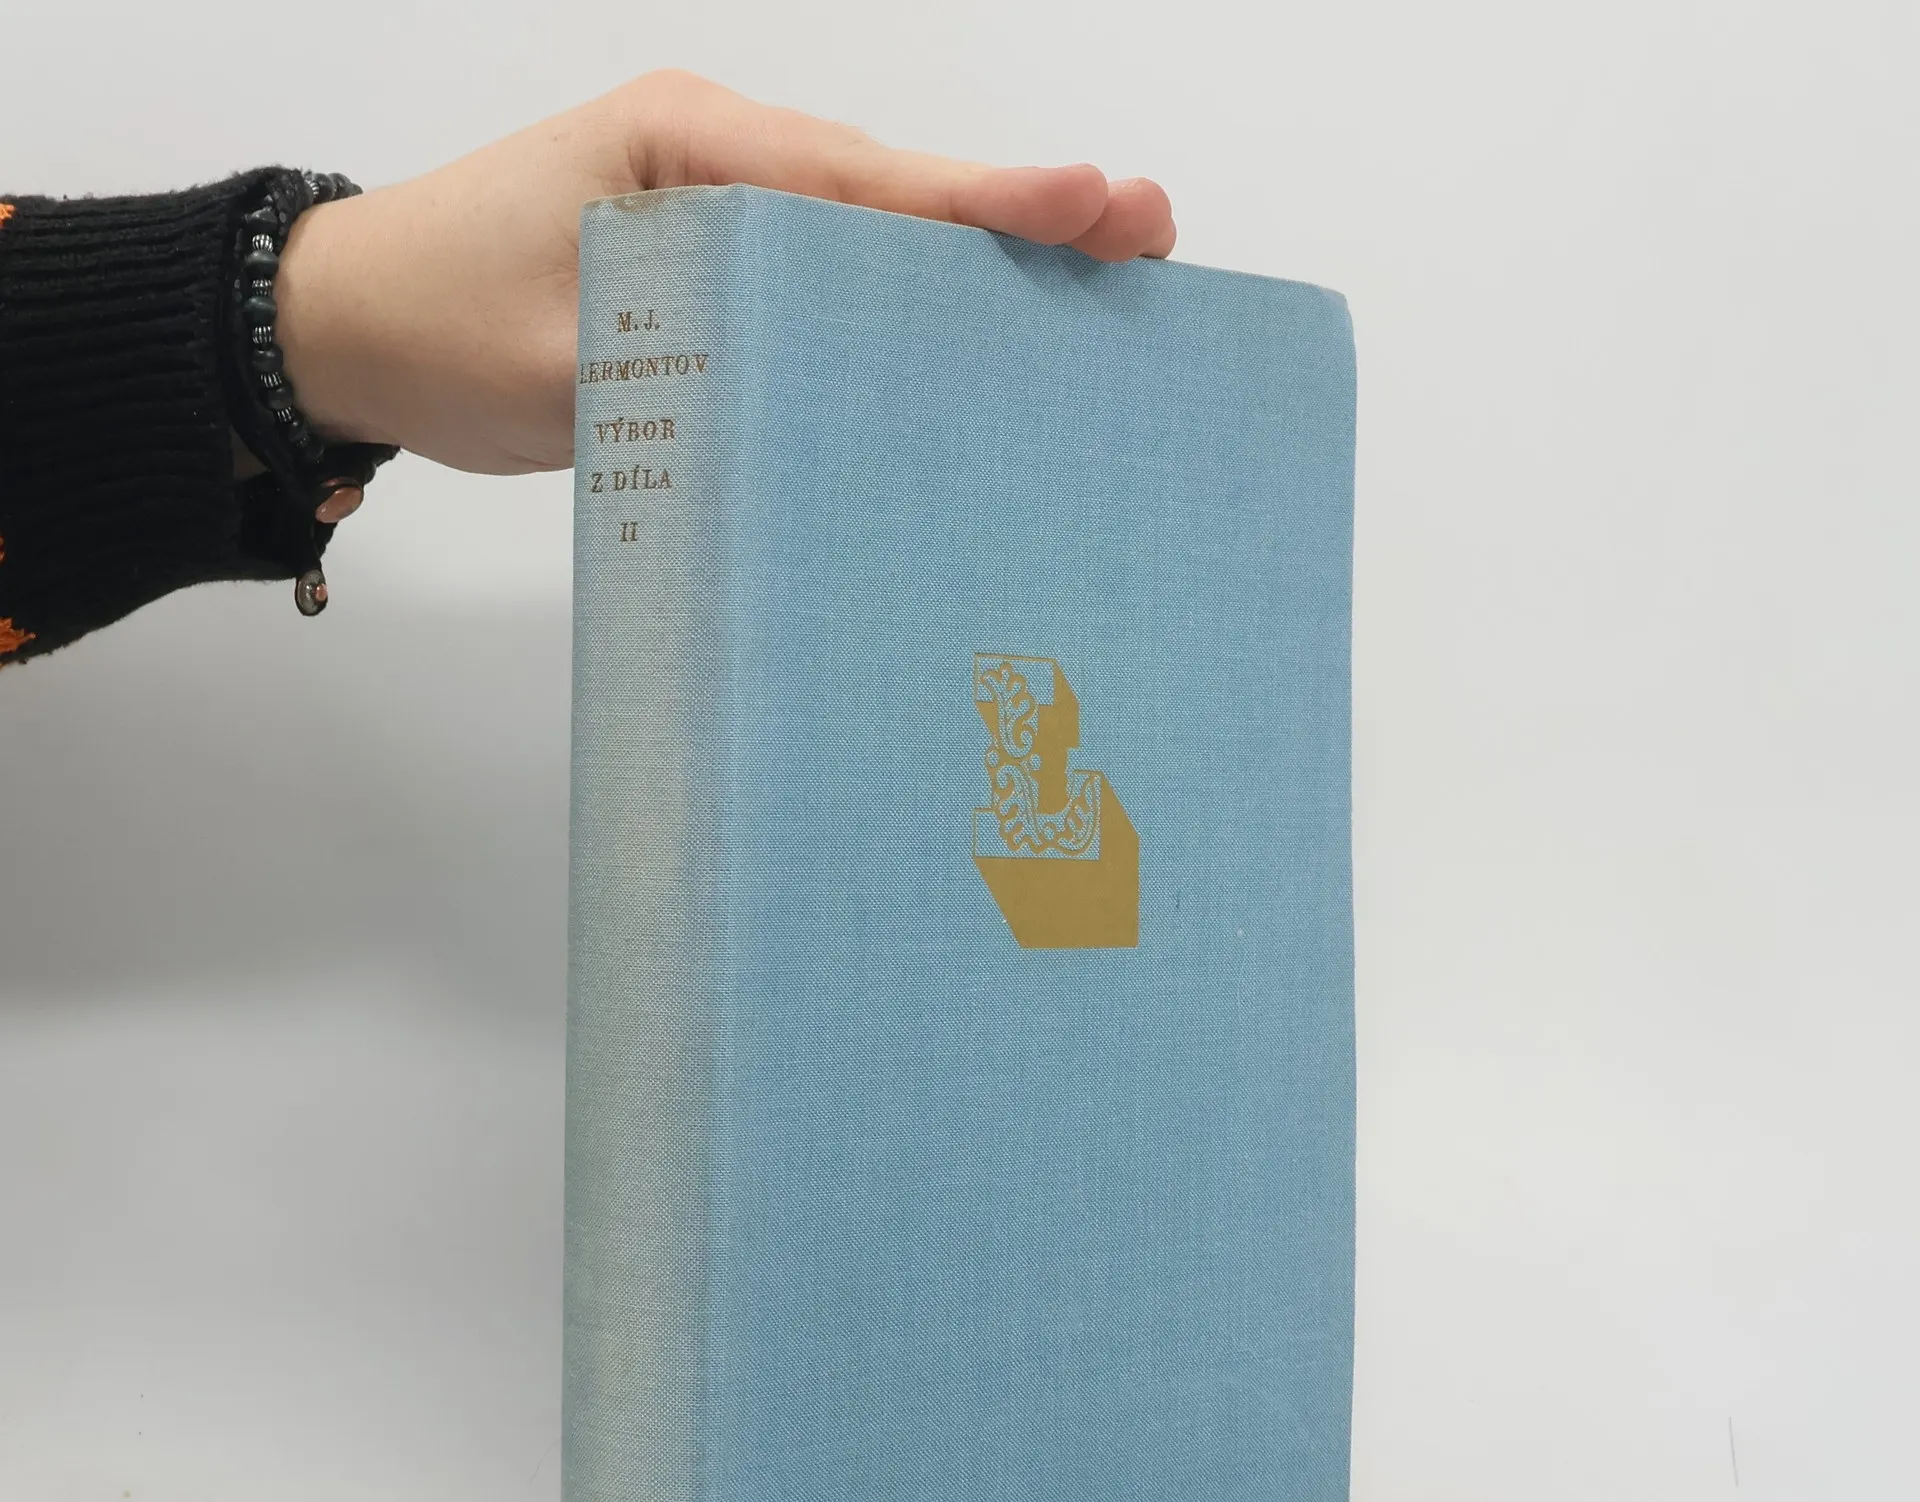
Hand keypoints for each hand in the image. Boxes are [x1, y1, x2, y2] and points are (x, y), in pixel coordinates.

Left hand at [274, 70, 1175, 475]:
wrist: (344, 327)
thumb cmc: (433, 326)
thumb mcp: (556, 357)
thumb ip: (686, 367)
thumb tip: (813, 413)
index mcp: (686, 151)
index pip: (859, 181)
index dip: (982, 202)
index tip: (1094, 206)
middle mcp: (719, 166)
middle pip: (894, 194)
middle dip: (1019, 217)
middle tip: (1146, 236)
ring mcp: (721, 219)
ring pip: (873, 239)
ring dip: (978, 263)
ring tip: (1102, 280)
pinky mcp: (714, 279)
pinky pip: (830, 290)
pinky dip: (905, 312)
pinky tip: (974, 345)